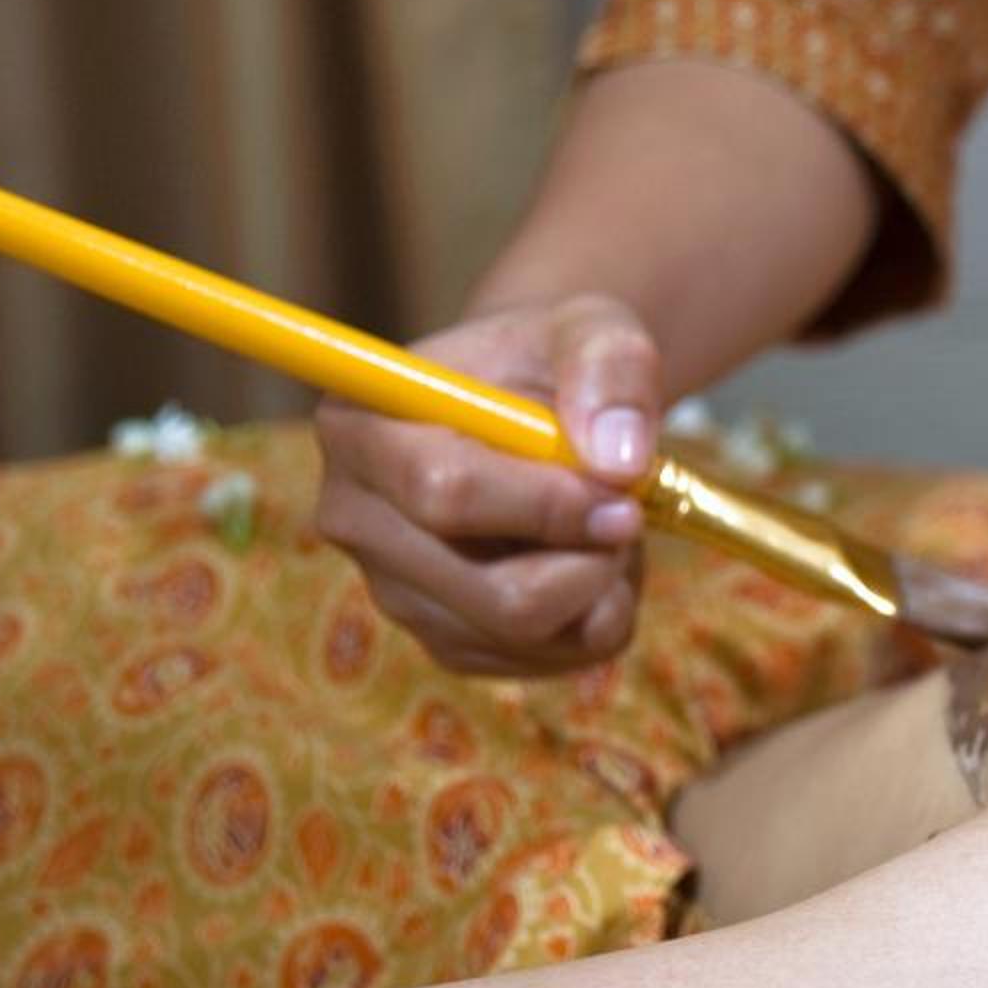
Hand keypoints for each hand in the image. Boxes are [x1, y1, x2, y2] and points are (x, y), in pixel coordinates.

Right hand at [313, 294, 660, 674]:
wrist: (539, 413)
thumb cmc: (553, 364)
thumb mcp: (593, 331)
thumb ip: (612, 369)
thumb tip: (618, 461)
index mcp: (361, 427)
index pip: (443, 493)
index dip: (549, 506)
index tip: (622, 494)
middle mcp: (357, 520)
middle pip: (495, 594)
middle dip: (590, 559)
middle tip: (629, 513)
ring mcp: (398, 594)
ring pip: (530, 633)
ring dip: (602, 584)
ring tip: (604, 524)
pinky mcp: (450, 643)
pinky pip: (554, 656)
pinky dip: (601, 613)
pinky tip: (588, 559)